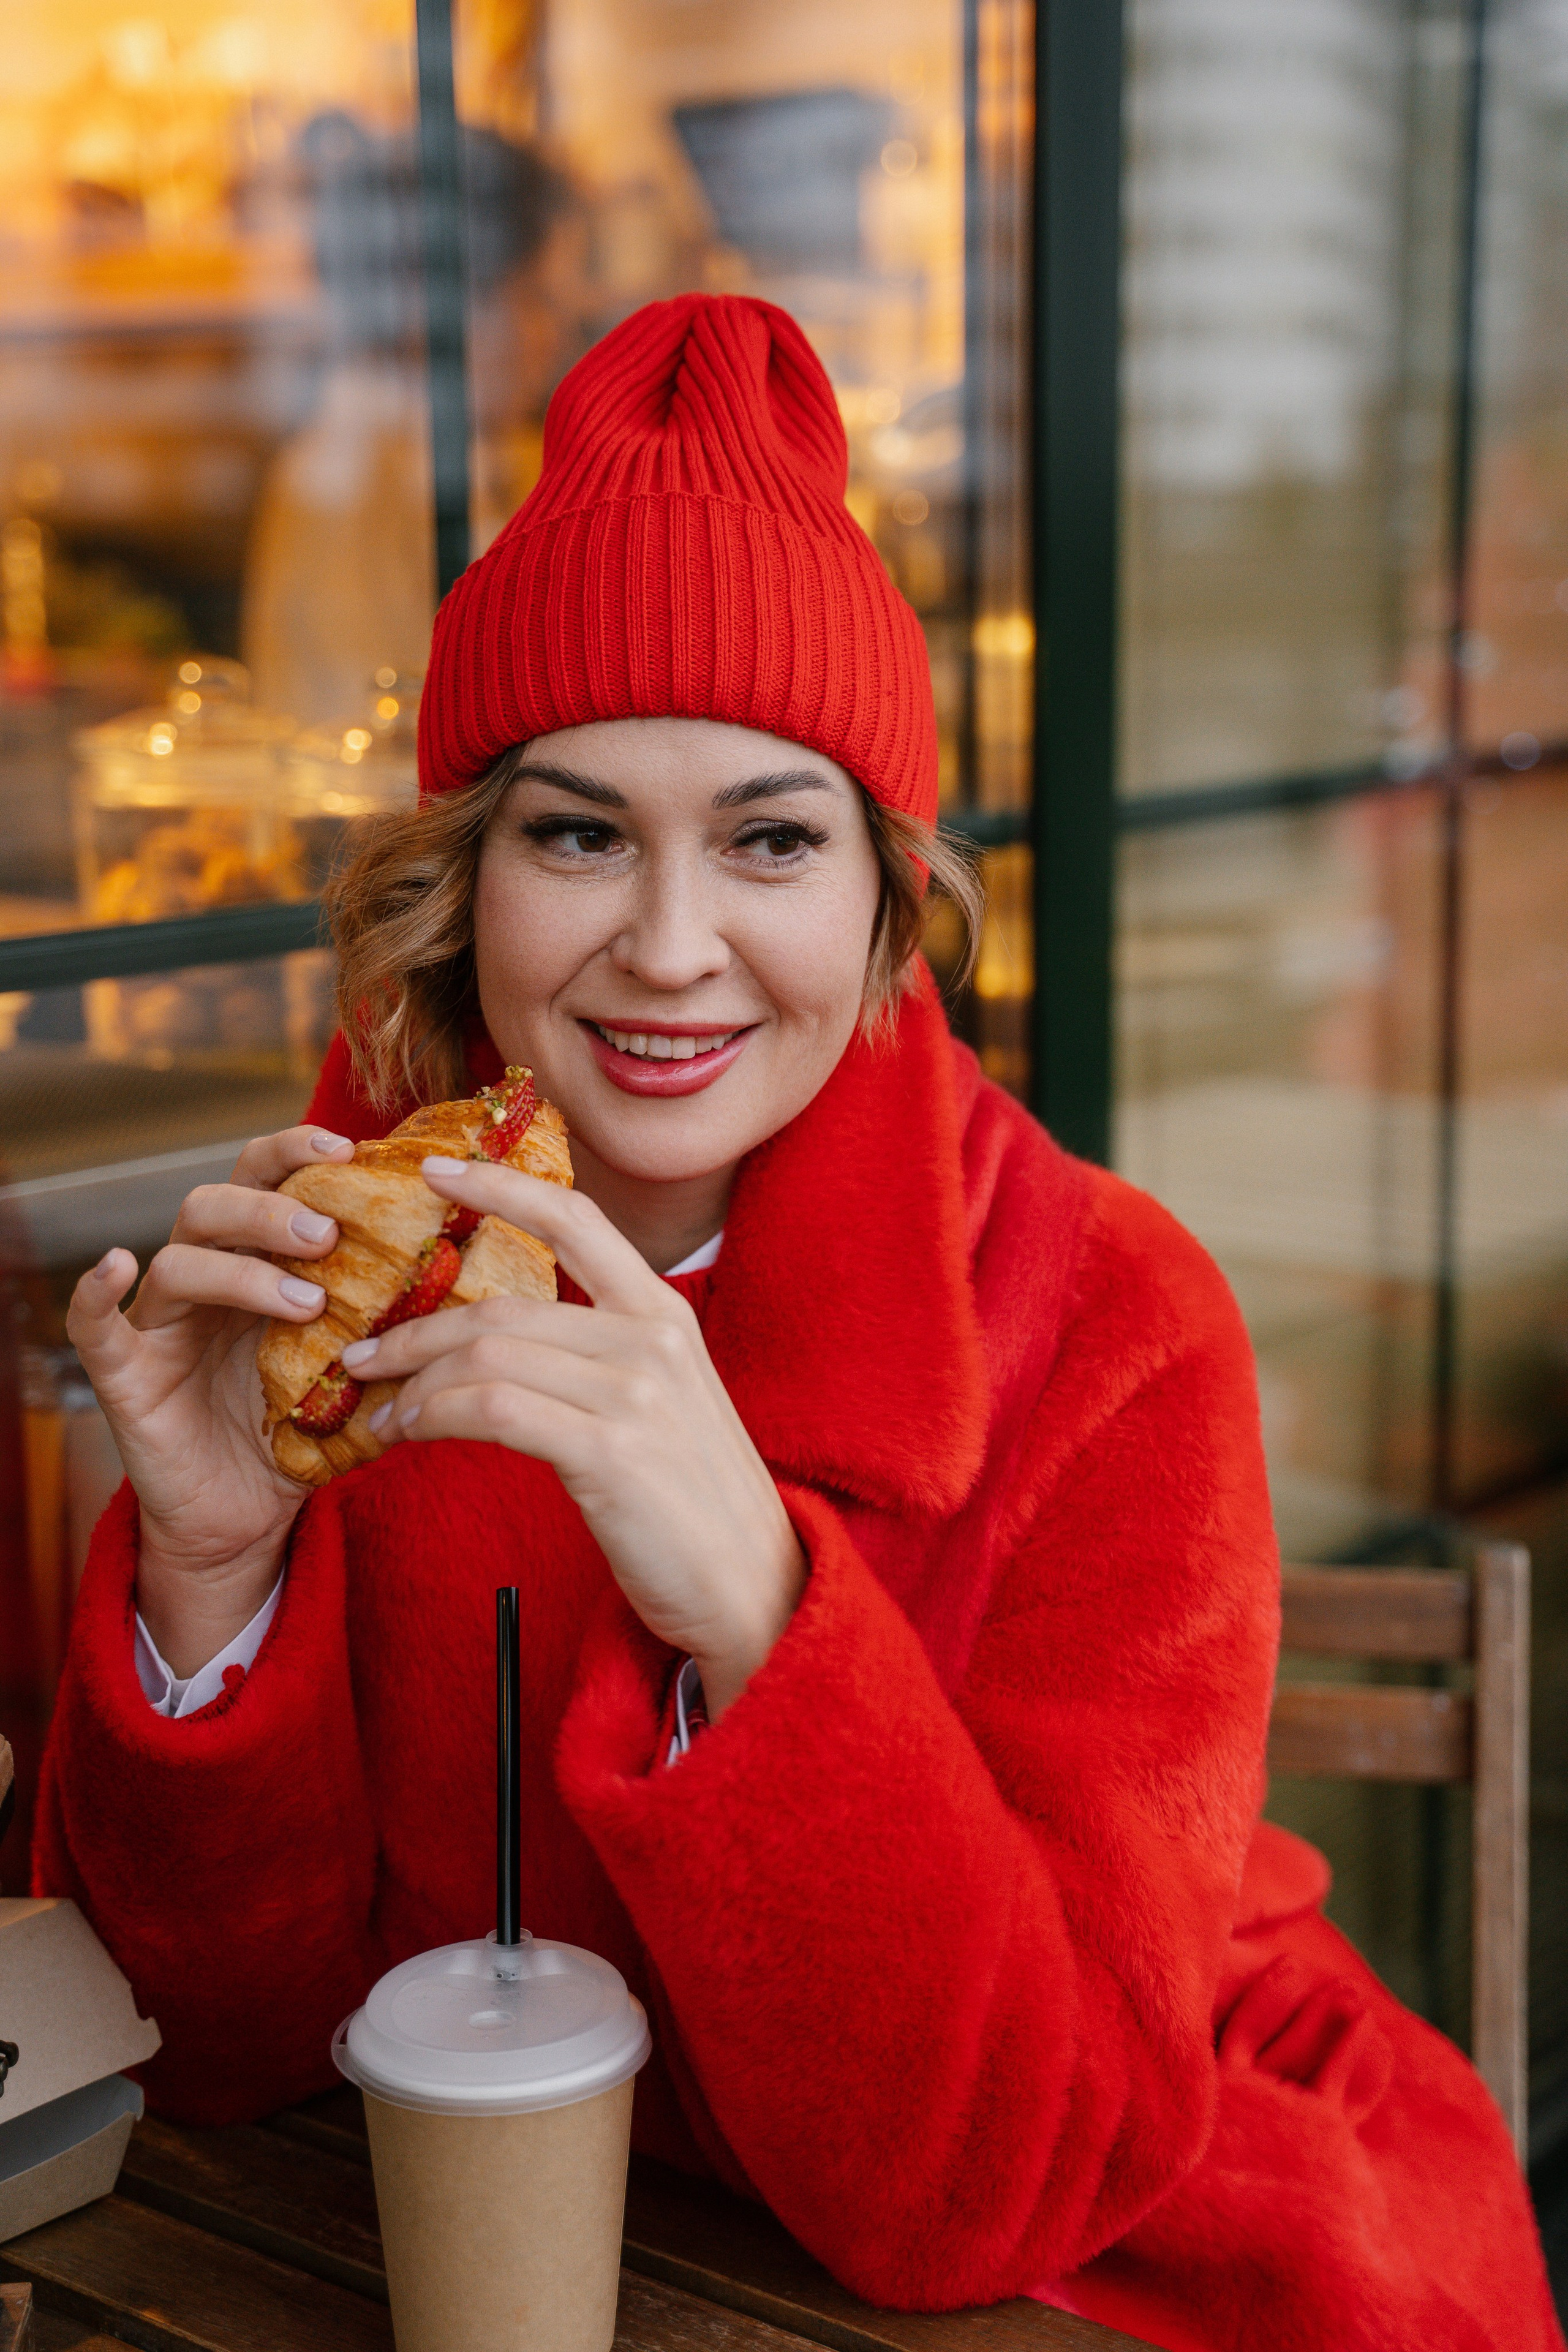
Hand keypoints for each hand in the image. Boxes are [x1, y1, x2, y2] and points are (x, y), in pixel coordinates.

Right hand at [66, 1126, 355, 1674]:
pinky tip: (113, 1264)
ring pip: (179, 1258)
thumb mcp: (363, 1376)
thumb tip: (483, 1299)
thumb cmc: (305, 1433)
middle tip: (331, 1234)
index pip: (270, 1179)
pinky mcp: (126, 1374)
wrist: (249, 1518)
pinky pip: (95, 1325)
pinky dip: (93, 1291)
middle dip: (274, 1208)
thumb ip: (403, 1334)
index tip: (354, 1149)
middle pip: (217, 1202)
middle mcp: (207, 1278)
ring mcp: (163, 1323)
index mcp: (261, 1261)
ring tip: (305, 1301)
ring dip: (242, 1269)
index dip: (301, 1151)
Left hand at [340, 1156, 805, 1717]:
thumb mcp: (661, 1398)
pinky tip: (407, 1434)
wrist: (752, 1583)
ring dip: (414, 1382)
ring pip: (487, 1355)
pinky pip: (492, 1410)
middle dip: (415, 1328)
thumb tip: (500, 1338)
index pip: (574, 1218)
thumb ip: (600, 1353)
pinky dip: (433, 1416)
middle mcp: (651, 1337)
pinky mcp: (609, 1450)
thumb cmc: (692, 1498)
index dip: (500, 1185)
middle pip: (502, 1307)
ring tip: (379, 1409)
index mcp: (664, 1311)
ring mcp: (634, 1391)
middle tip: (364, 1352)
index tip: (435, 1168)